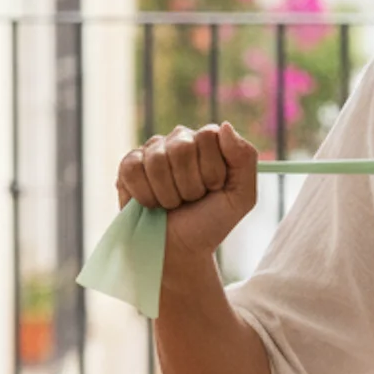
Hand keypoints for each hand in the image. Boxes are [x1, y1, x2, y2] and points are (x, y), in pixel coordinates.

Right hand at [116, 122, 258, 260]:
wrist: (181, 248)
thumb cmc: (212, 220)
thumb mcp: (241, 195)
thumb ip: (244, 158)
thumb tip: (224, 126)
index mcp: (210, 141)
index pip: (208, 136)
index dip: (211, 170)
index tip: (213, 188)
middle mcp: (180, 138)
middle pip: (182, 147)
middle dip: (190, 184)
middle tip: (192, 199)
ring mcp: (152, 150)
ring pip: (157, 160)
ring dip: (169, 194)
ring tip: (174, 203)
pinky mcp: (128, 166)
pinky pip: (133, 169)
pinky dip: (145, 194)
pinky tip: (153, 203)